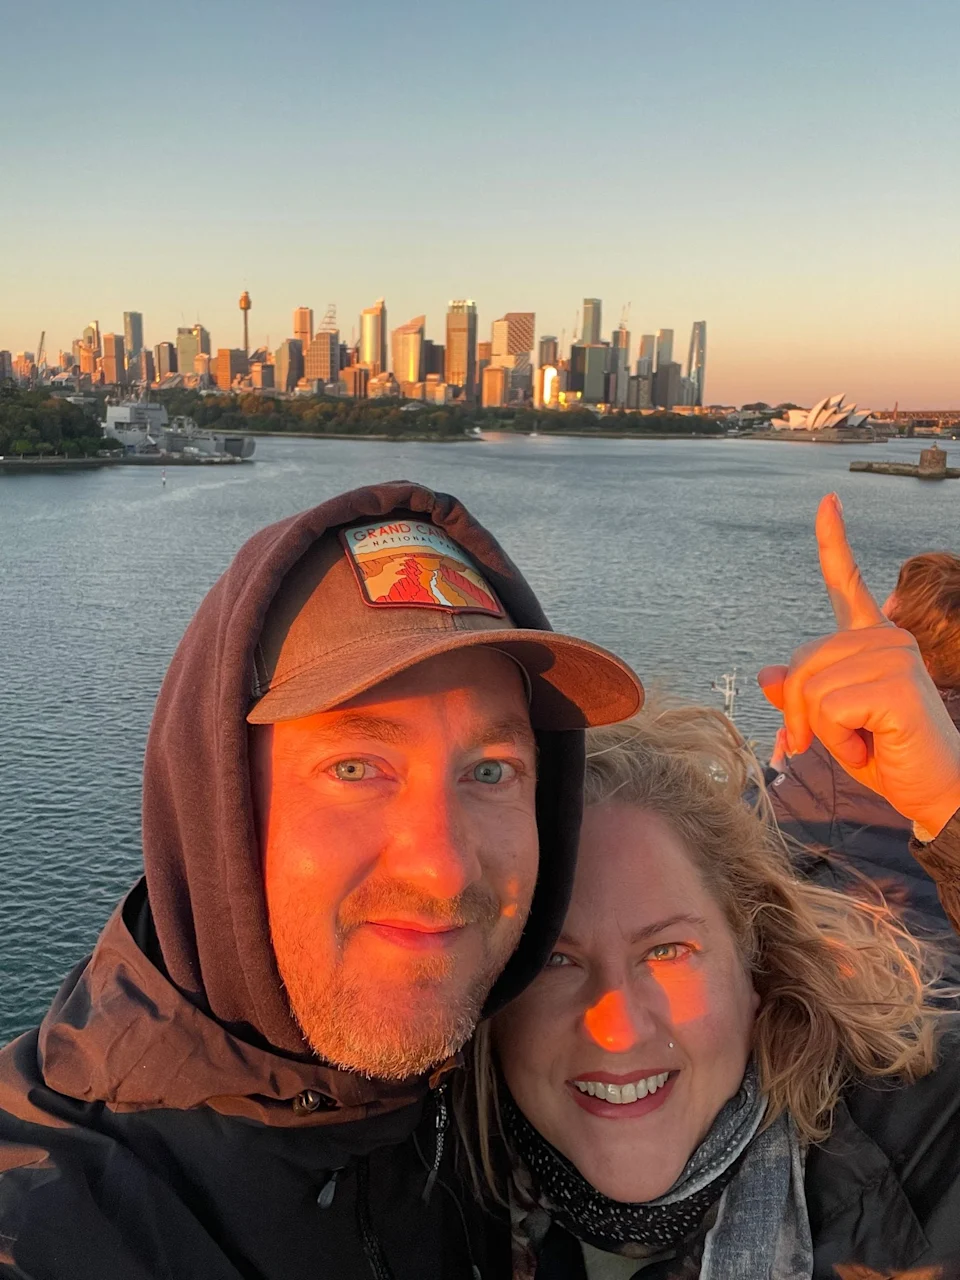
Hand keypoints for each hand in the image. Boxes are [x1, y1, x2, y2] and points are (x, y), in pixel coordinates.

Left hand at [758, 493, 959, 838]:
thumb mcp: (831, 724)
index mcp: (872, 638)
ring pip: (810, 688)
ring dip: (824, 729)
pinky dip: (837, 739)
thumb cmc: (886, 754)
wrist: (935, 792)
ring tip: (863, 739)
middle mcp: (887, 637)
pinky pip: (827, 708)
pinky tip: (871, 744)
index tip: (827, 501)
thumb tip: (767, 673)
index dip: (833, 542)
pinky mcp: (897, 684)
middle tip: (828, 742)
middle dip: (799, 712)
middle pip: (799, 662)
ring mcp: (895, 655)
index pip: (846, 583)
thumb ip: (801, 696)